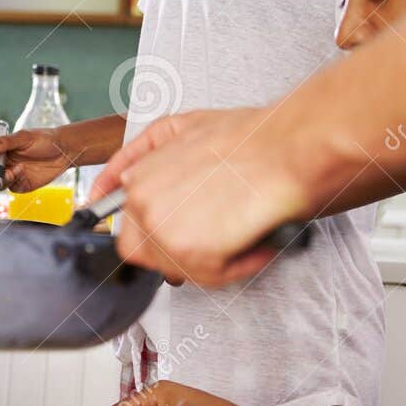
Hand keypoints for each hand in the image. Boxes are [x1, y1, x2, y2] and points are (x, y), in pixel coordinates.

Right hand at [0, 127, 74, 192]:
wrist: (64, 151)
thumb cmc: (45, 140)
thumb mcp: (25, 137)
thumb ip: (7, 142)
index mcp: (2, 149)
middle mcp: (5, 163)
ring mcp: (13, 175)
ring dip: (2, 179)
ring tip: (14, 171)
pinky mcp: (22, 184)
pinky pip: (12, 188)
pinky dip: (14, 182)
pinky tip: (23, 173)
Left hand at [90, 107, 320, 285]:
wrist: (287, 149)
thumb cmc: (250, 137)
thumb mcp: (182, 128)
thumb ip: (145, 155)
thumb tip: (118, 185)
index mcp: (139, 177)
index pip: (127, 220)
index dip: (153, 228)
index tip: (165, 234)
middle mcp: (142, 203)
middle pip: (143, 248)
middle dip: (175, 246)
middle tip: (211, 234)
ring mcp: (162, 230)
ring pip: (175, 266)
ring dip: (207, 259)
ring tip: (237, 232)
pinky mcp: (189, 254)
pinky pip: (209, 277)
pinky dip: (236, 266)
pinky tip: (251, 241)